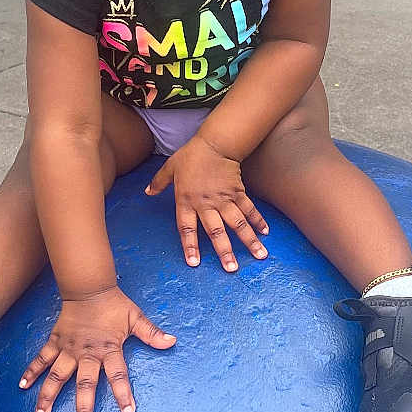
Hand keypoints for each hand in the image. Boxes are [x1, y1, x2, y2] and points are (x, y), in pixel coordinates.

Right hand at [19, 287, 174, 411]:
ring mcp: (69, 349)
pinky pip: (41, 359)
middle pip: (85, 383)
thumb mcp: (135, 318)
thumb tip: (172, 342)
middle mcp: (87, 353)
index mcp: (109, 349)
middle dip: (84, 406)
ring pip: (57, 375)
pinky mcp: (55, 342)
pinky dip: (31, 371)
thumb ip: (151, 333)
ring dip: (48, 395)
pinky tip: (22, 385)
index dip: (123, 394)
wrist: (88, 288)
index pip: (118, 375)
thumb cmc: (114, 305)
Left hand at [145, 135, 268, 271]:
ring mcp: (225, 200)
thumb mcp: (170, 167)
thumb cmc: (191, 155)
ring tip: (259, 256)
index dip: (190, 246)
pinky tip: (265, 233)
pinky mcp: (238, 192)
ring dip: (248, 241)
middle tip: (232, 269)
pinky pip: (249, 209)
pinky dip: (257, 220)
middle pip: (216, 232)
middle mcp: (206, 204)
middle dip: (224, 252)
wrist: (214, 142)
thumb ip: (159, 182)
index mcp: (186, 201)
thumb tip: (147, 192)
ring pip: (237, 224)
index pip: (187, 228)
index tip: (194, 263)